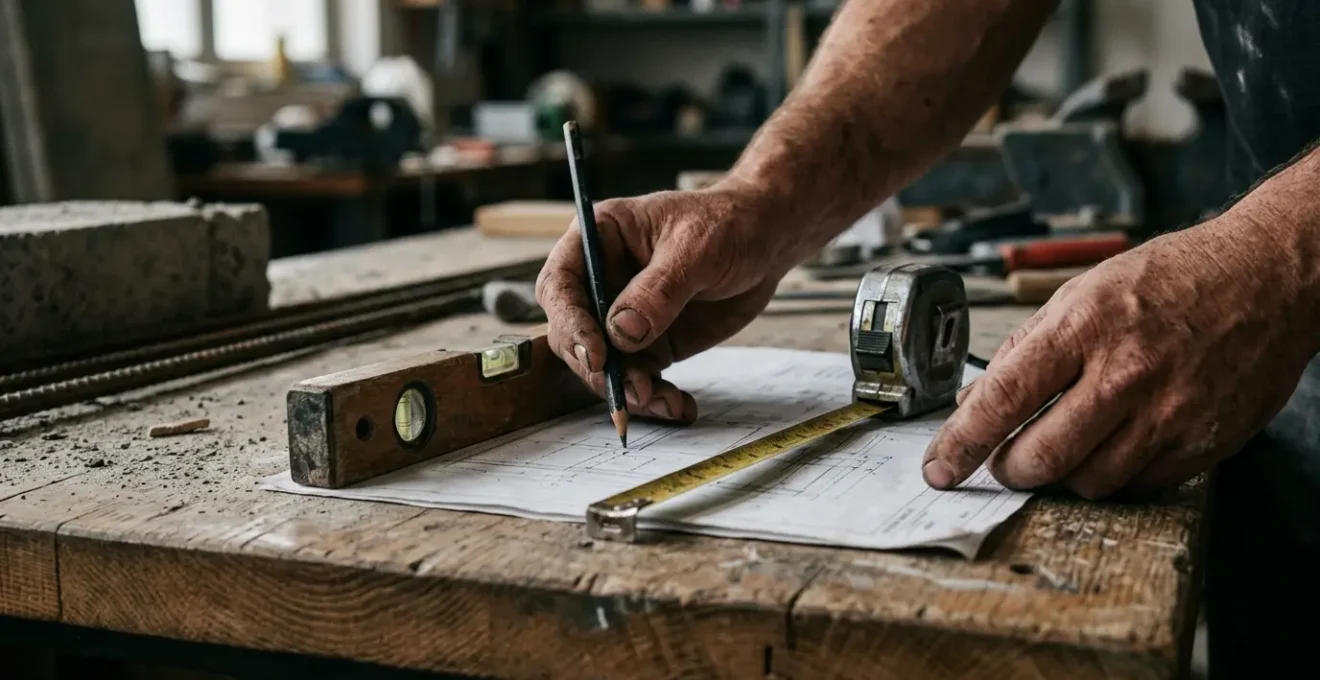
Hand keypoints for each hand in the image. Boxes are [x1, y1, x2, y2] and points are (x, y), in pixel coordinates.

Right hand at [536, 185, 800, 423]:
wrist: (765, 242)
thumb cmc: (727, 225)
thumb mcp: (695, 250)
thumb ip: (658, 291)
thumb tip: (620, 333)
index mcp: (597, 239)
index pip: (561, 285)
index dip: (570, 322)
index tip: (596, 354)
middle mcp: (601, 280)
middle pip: (573, 334)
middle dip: (598, 369)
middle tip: (634, 391)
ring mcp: (622, 315)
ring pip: (604, 365)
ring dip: (628, 391)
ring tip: (665, 402)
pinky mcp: (649, 342)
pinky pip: (638, 377)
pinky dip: (655, 398)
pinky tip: (680, 406)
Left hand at [922, 211, 1317, 498]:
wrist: (1268, 277)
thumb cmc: (1171, 279)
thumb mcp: (1082, 293)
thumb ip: (1025, 349)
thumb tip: (974, 402)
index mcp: (1083, 326)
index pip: (1002, 400)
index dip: (961, 443)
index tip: (940, 468)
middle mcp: (1125, 372)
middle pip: (1041, 457)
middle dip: (1009, 470)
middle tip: (1004, 462)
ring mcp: (1169, 412)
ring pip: (1087, 482)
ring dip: (1062, 476)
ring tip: (1065, 445)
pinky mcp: (1203, 442)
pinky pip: (1138, 485)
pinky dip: (1113, 476)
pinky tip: (1112, 445)